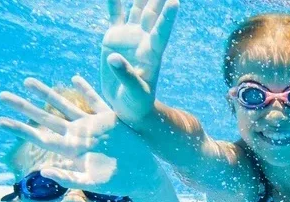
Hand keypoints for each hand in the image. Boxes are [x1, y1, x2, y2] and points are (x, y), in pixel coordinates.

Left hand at [0, 76, 153, 190]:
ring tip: (27, 82)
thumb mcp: (92, 182)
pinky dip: (85, 89)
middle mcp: (78, 135)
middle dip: (23, 107)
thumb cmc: (119, 183)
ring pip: (64, 105)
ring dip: (46, 93)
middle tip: (1, 96)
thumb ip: (68, 177)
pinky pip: (95, 100)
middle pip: (45, 118)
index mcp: (71, 149)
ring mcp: (93, 126)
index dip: (19, 129)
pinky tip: (74, 78)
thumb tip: (43, 171)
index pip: (39, 136)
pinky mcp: (110, 119)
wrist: (144, 175)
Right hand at [100, 0, 178, 124]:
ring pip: (137, 8)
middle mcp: (143, 40)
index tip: (175, 2)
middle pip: (152, 13)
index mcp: (152, 53)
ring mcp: (130, 36)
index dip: (167, 17)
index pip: (162, 31)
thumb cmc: (137, 103)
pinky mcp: (115, 37)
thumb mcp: (135, 92)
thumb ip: (126, 75)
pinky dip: (114, 1)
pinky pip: (115, 14)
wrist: (127, 105)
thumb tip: (114, 58)